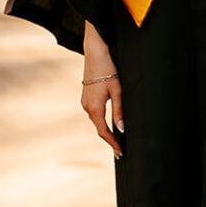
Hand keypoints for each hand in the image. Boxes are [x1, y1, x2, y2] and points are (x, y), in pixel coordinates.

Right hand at [82, 22, 123, 159]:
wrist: (95, 54)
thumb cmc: (108, 70)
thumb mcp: (117, 91)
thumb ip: (118, 111)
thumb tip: (121, 129)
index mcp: (94, 108)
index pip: (104, 132)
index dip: (112, 143)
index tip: (120, 152)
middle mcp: (87, 107)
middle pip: (99, 128)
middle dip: (110, 139)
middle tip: (120, 151)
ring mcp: (85, 102)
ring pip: (96, 121)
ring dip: (105, 130)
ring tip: (116, 140)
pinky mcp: (86, 97)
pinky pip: (94, 113)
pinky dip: (101, 121)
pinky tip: (109, 124)